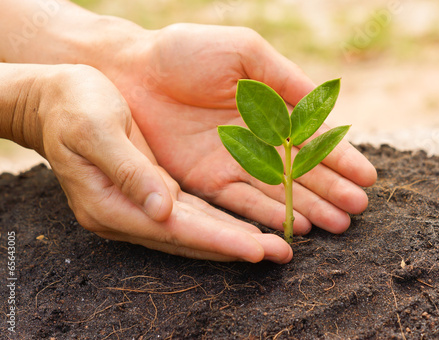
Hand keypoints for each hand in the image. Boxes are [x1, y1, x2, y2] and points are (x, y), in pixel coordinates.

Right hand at [3, 63, 290, 262]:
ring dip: (234, 238)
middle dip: (236, 246)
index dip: (218, 239)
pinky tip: (247, 223)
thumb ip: (128, 170)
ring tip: (275, 244)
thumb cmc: (72, 106)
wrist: (54, 101)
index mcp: (110, 203)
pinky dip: (221, 221)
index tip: (257, 248)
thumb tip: (162, 210)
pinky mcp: (150, 193)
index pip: (175, 230)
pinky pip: (191, 213)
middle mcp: (127, 214)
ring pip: (195, 230)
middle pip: (191, 238)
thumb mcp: (95, 129)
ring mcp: (139, 207)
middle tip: (281, 254)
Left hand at [109, 24, 376, 234]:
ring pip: (278, 192)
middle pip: (300, 172)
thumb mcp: (245, 53)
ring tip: (339, 224)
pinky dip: (269, 215)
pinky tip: (296, 225)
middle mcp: (256, 140)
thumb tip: (324, 102)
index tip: (367, 176)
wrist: (132, 71)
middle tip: (359, 209)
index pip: (312, 139)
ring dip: (309, 208)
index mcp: (269, 109)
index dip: (340, 157)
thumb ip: (284, 79)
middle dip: (332, 189)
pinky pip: (243, 202)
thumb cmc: (186, 52)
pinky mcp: (207, 180)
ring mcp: (233, 162)